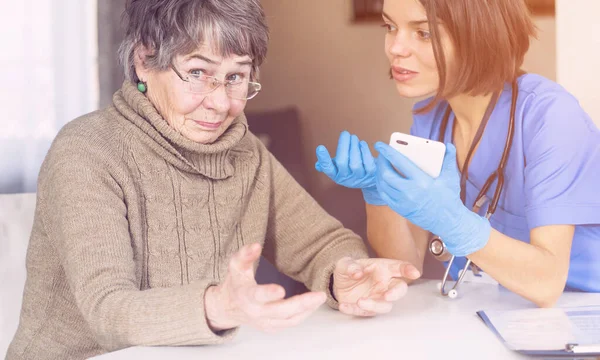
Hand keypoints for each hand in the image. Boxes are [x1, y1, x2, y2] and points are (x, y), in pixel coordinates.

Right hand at [204, 243, 326, 332]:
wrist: (227, 307)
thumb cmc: (235, 283)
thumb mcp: (235, 265)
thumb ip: (245, 254)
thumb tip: (256, 245)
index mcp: (246, 296)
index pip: (257, 296)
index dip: (268, 293)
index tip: (281, 289)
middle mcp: (255, 312)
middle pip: (280, 311)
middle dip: (301, 304)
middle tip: (320, 295)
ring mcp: (264, 322)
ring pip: (288, 320)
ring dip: (307, 310)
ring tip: (320, 298)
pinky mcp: (271, 327)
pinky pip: (290, 323)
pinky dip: (303, 315)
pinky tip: (313, 305)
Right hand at [315, 131, 384, 204]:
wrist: (372, 178)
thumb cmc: (352, 168)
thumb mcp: (339, 167)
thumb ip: (329, 164)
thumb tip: (318, 165)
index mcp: (336, 175)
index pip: (328, 168)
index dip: (323, 159)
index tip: (320, 147)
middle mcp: (347, 178)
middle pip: (342, 163)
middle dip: (343, 146)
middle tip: (345, 133)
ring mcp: (359, 177)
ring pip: (355, 163)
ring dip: (354, 147)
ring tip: (354, 137)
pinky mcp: (371, 175)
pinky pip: (368, 163)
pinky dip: (365, 151)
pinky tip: (362, 144)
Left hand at [333, 257, 420, 316]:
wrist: (338, 283)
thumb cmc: (348, 270)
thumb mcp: (345, 264)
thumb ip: (351, 266)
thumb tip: (357, 273)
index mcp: (382, 269)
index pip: (399, 268)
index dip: (408, 270)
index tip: (414, 273)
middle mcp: (384, 284)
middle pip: (399, 290)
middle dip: (396, 294)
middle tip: (387, 296)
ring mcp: (378, 298)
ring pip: (385, 305)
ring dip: (374, 305)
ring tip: (359, 301)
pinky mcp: (368, 309)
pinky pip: (365, 313)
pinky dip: (354, 310)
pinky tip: (344, 306)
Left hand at [374, 142, 490, 256]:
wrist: (448, 222)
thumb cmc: (449, 199)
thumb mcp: (451, 178)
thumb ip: (448, 159)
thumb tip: (448, 146)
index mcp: (421, 181)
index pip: (399, 162)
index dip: (387, 152)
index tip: (380, 145)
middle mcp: (409, 192)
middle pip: (386, 174)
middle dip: (380, 163)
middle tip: (381, 155)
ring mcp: (403, 202)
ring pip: (382, 185)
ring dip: (379, 174)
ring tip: (381, 166)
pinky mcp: (400, 210)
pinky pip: (385, 196)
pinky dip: (381, 185)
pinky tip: (384, 180)